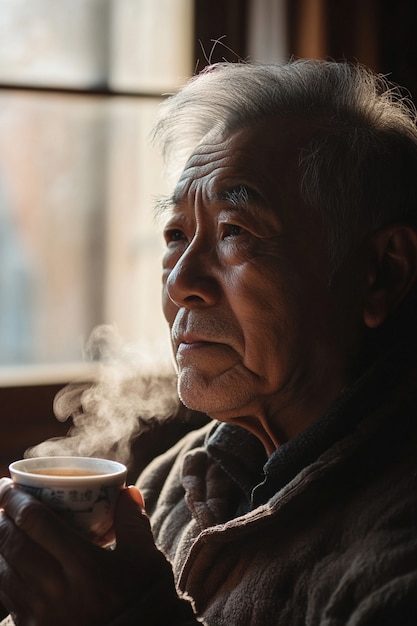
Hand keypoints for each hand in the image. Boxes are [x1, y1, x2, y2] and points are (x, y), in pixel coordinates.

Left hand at [0, 478, 172, 625]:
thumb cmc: (141, 600)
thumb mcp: (145, 560)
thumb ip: (134, 523)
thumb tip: (127, 491)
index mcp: (84, 565)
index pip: (36, 522)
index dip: (15, 499)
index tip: (8, 484)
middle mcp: (55, 588)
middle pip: (12, 542)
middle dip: (1, 516)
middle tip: (2, 499)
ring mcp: (39, 613)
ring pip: (2, 569)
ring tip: (0, 524)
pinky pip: (4, 595)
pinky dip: (0, 571)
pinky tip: (5, 559)